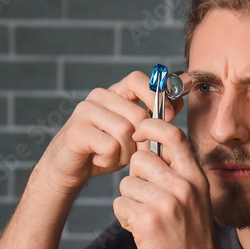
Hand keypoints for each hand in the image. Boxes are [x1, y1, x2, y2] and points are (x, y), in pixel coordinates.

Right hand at [36, 71, 185, 194]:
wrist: (70, 168)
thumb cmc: (105, 150)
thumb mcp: (135, 134)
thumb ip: (154, 117)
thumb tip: (179, 100)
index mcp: (115, 93)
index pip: (138, 79)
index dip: (157, 95)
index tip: (170, 116)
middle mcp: (99, 96)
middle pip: (138, 114)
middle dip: (141, 141)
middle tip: (129, 153)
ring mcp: (85, 111)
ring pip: (126, 132)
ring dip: (125, 153)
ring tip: (112, 156)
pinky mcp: (77, 130)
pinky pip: (110, 145)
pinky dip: (110, 159)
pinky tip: (99, 159)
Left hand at [113, 117, 228, 248]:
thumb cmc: (192, 235)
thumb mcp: (195, 196)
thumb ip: (175, 171)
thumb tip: (147, 145)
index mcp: (195, 176)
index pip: (172, 135)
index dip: (151, 126)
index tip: (139, 131)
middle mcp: (183, 186)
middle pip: (140, 159)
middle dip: (136, 177)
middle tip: (147, 197)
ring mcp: (166, 203)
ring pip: (126, 184)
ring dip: (130, 201)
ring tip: (148, 218)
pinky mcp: (147, 220)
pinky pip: (120, 205)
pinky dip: (125, 218)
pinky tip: (142, 230)